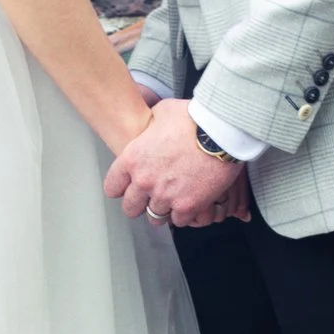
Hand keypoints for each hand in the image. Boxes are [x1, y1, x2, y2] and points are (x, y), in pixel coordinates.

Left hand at [105, 100, 251, 228]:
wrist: (221, 131)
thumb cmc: (193, 118)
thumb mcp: (163, 112)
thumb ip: (152, 124)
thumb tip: (153, 124)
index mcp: (133, 159)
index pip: (112, 187)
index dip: (122, 187)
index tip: (131, 186)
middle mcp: (144, 181)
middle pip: (131, 208)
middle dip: (140, 203)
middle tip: (152, 196)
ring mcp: (165, 196)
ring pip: (155, 218)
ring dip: (163, 210)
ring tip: (173, 200)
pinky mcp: (187, 206)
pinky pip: (179, 221)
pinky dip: (185, 214)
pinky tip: (190, 203)